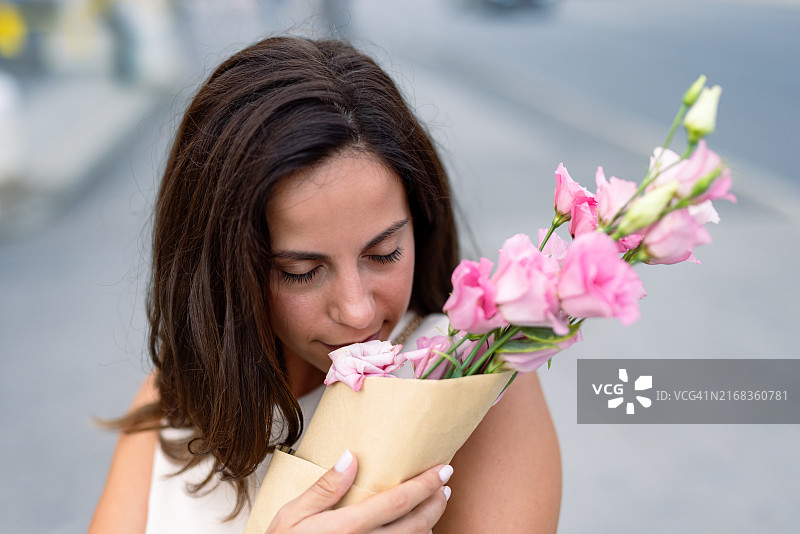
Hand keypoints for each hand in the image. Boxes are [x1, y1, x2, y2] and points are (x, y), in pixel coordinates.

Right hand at [266, 450, 451, 532]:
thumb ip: (324, 488)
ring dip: (431, 523)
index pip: (398, 502)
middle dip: (436, 503)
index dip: (425, 485)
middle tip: (446, 485)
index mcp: (348, 527)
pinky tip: (417, 532)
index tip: (442, 470)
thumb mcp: (292, 515)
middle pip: (416, 524)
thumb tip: (351, 456)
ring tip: (435, 505)